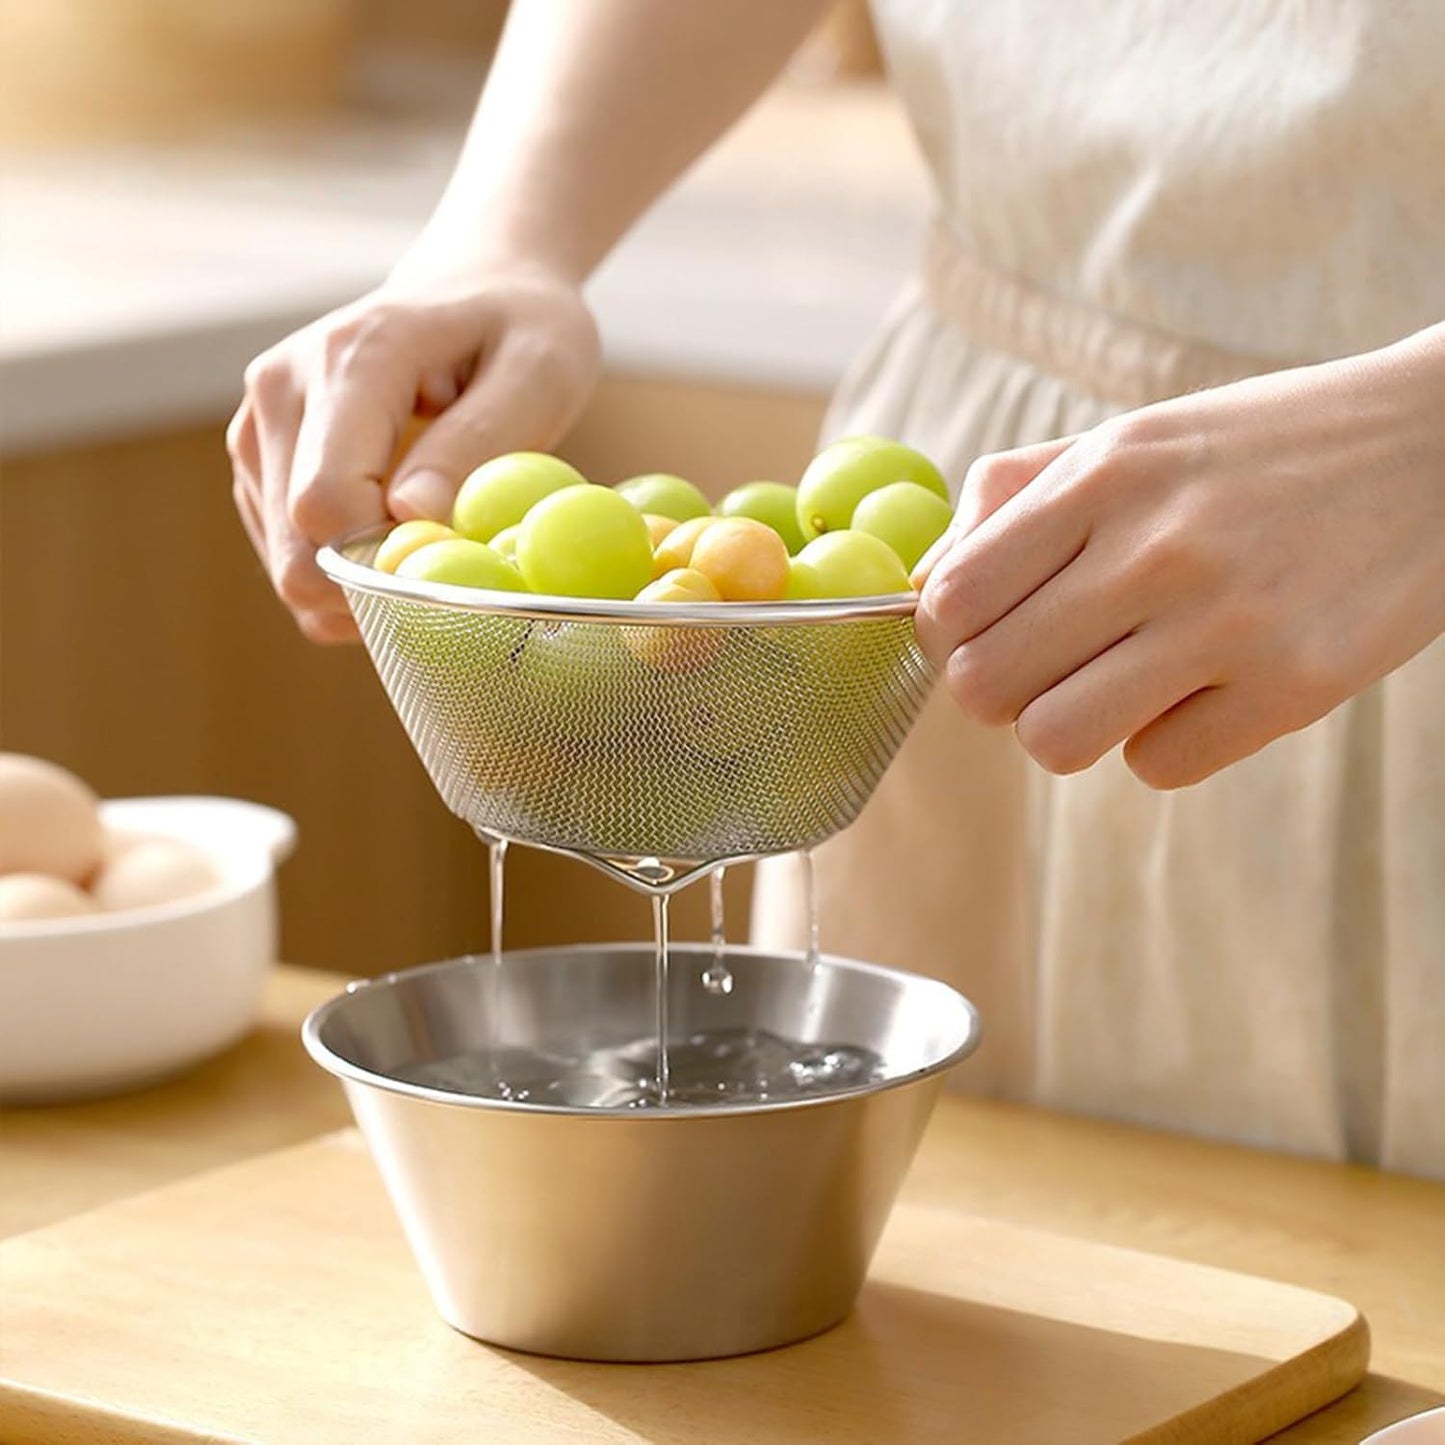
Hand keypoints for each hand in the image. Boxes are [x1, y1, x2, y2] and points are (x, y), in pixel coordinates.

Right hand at [228, 263, 598, 641]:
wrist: (476, 287)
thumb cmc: (519, 329)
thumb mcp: (537, 373)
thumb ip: (475, 443)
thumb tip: (409, 517)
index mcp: (349, 359)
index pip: (325, 501)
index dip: (386, 560)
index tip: (454, 559)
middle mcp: (281, 387)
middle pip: (295, 546)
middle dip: (372, 586)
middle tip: (446, 575)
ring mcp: (257, 424)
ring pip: (287, 561)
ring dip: (360, 583)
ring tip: (428, 538)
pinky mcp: (257, 458)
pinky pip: (289, 555)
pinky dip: (344, 571)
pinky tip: (395, 535)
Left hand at [914, 325, 1444, 787]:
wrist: (1441, 446)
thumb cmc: (1256, 454)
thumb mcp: (1130, 442)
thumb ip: (1012, 503)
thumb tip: (921, 590)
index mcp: (1104, 478)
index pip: (947, 603)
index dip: (948, 637)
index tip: (988, 632)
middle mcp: (1157, 548)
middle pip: (984, 688)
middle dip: (1001, 691)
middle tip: (1051, 665)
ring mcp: (1229, 622)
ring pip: (1055, 742)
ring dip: (1071, 728)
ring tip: (1117, 686)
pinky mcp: (1296, 686)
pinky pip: (1158, 766)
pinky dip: (1164, 743)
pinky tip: (1203, 692)